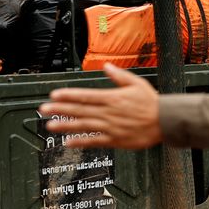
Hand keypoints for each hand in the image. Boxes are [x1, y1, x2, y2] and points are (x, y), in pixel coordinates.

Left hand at [38, 63, 161, 149]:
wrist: (165, 121)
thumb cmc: (152, 102)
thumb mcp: (137, 83)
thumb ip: (119, 76)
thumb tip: (106, 66)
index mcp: (112, 97)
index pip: (85, 95)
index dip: (68, 95)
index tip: (54, 95)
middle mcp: (108, 112)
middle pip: (80, 110)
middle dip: (60, 109)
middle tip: (44, 109)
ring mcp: (110, 127)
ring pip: (83, 126)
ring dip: (65, 125)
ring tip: (50, 125)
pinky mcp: (114, 140)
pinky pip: (94, 141)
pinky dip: (81, 141)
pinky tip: (68, 142)